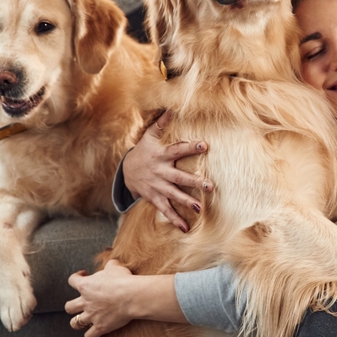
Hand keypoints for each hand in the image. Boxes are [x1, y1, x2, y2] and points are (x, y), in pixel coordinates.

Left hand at [65, 261, 135, 336]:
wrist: (131, 296)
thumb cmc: (123, 280)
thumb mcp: (115, 267)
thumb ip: (110, 265)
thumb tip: (111, 264)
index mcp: (86, 285)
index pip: (72, 280)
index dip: (75, 277)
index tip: (83, 275)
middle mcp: (85, 302)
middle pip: (69, 307)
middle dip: (72, 306)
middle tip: (80, 304)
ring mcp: (91, 316)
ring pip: (75, 323)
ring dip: (78, 323)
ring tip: (82, 322)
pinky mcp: (100, 327)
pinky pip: (90, 336)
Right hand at [122, 110, 211, 231]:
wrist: (125, 173)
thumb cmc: (143, 152)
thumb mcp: (149, 137)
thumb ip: (161, 124)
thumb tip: (172, 107)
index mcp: (161, 156)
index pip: (178, 150)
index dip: (191, 147)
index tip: (205, 145)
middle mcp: (160, 172)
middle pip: (179, 177)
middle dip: (194, 182)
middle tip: (210, 186)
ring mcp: (157, 187)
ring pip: (173, 195)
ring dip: (186, 202)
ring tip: (200, 208)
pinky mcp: (155, 198)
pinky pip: (165, 210)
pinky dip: (175, 219)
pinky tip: (186, 228)